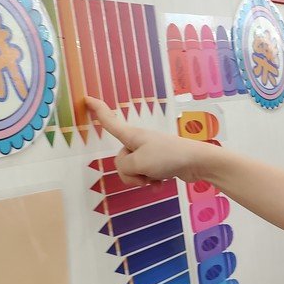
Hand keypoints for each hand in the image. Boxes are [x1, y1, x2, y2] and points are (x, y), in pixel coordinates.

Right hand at [85, 97, 207, 184]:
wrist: (197, 162)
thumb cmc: (168, 157)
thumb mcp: (138, 163)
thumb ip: (124, 167)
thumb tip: (130, 170)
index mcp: (132, 136)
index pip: (110, 121)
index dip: (98, 110)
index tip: (86, 98)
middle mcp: (139, 142)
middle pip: (121, 160)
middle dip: (129, 173)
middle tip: (145, 174)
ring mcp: (150, 153)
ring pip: (133, 171)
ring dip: (141, 179)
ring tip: (155, 179)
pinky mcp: (160, 164)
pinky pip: (146, 176)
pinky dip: (151, 182)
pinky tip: (161, 184)